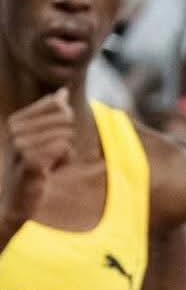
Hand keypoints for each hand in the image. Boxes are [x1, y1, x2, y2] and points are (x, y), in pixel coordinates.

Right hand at [1, 88, 73, 227]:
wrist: (17, 199)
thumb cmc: (34, 167)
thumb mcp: (42, 138)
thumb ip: (51, 113)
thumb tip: (63, 91)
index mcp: (16, 121)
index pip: (57, 104)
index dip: (65, 123)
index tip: (50, 140)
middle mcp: (15, 130)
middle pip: (65, 118)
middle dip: (66, 139)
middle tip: (50, 156)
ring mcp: (21, 145)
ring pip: (67, 135)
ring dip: (65, 153)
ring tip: (48, 164)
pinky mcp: (31, 160)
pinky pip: (64, 149)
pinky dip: (64, 161)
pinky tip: (49, 171)